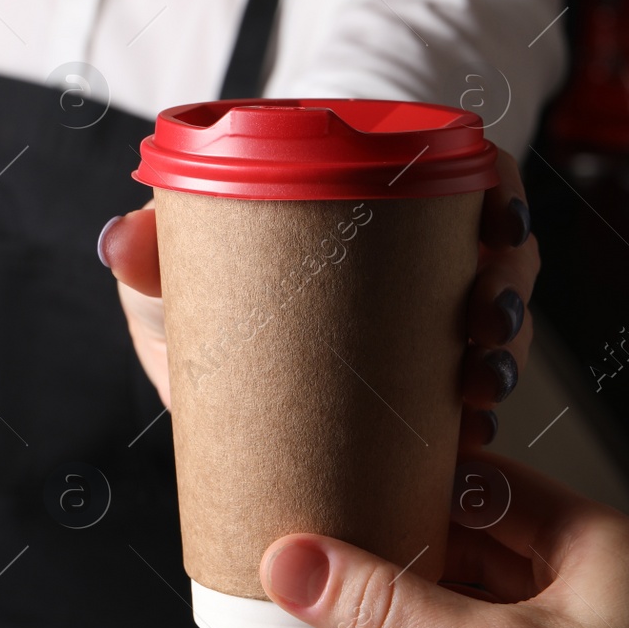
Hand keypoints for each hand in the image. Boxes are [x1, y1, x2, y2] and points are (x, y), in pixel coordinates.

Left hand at [99, 148, 537, 433]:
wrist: (196, 357)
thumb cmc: (197, 280)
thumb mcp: (178, 259)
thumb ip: (153, 249)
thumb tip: (121, 242)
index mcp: (383, 203)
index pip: (468, 180)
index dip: (500, 199)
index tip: (499, 226)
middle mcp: (418, 262)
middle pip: (498, 262)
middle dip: (507, 297)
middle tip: (487, 326)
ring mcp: (421, 331)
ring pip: (494, 336)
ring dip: (501, 363)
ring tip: (479, 393)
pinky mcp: (411, 398)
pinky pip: (461, 408)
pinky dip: (469, 426)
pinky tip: (466, 446)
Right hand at [258, 454, 628, 627]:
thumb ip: (390, 611)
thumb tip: (303, 564)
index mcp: (595, 544)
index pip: (487, 487)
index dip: (414, 478)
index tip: (348, 475)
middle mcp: (582, 594)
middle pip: (463, 555)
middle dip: (391, 558)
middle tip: (316, 548)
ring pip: (456, 625)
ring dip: (389, 627)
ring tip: (314, 611)